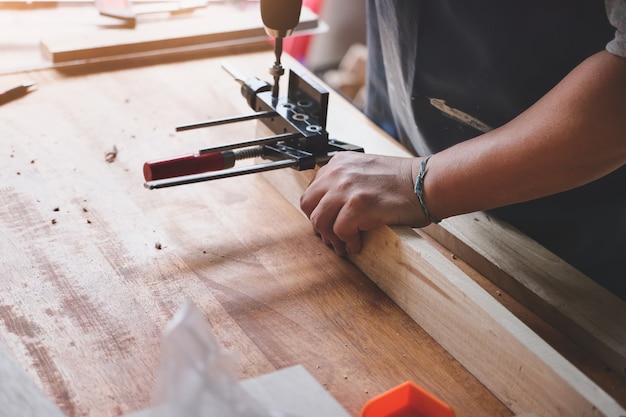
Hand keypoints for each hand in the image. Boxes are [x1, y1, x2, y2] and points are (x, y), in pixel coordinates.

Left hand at [299, 152, 429, 255]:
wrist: (425, 183)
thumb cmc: (403, 181)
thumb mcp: (366, 170)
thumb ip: (345, 182)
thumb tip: (330, 209)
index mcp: (339, 163)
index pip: (313, 190)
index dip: (318, 210)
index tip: (328, 222)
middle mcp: (339, 172)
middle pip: (308, 205)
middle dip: (319, 225)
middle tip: (332, 237)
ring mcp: (347, 188)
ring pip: (319, 220)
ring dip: (331, 237)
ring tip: (344, 244)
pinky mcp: (358, 205)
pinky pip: (340, 231)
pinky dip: (348, 242)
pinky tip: (358, 243)